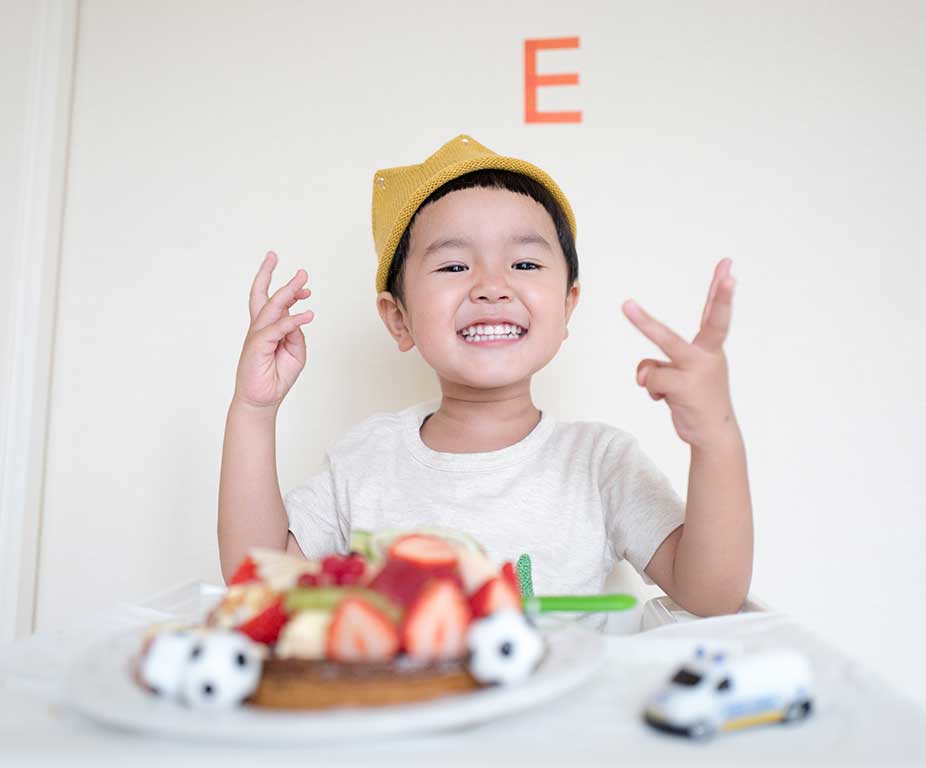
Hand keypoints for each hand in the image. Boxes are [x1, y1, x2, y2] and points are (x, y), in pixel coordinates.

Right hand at [233, 251, 314, 409]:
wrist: (262, 400)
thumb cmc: (276, 377)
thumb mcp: (295, 353)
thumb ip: (296, 334)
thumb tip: (298, 319)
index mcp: (268, 329)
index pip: (275, 303)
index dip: (289, 291)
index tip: (306, 287)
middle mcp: (260, 328)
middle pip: (262, 295)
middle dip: (269, 274)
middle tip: (279, 257)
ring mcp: (257, 336)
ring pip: (271, 307)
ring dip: (287, 292)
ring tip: (302, 280)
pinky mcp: (257, 347)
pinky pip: (277, 329)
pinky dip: (293, 320)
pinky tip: (308, 314)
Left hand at [621, 259, 737, 449]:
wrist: (713, 435)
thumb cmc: (698, 401)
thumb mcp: (683, 377)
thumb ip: (662, 367)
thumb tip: (642, 376)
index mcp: (711, 350)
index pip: (716, 315)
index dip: (722, 291)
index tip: (728, 266)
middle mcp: (708, 357)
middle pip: (708, 322)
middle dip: (716, 296)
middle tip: (726, 270)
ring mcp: (698, 372)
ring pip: (664, 341)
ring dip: (643, 322)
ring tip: (627, 305)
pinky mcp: (685, 388)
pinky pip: (650, 377)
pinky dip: (652, 388)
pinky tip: (665, 398)